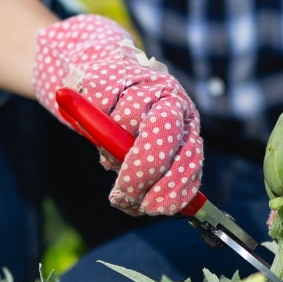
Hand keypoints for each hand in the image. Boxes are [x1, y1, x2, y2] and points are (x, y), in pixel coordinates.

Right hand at [33, 15, 202, 216]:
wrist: (105, 76)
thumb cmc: (128, 126)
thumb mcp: (146, 152)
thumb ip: (151, 178)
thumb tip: (145, 206)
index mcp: (186, 125)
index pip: (189, 157)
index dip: (172, 187)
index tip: (152, 207)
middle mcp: (172, 100)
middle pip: (161, 133)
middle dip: (140, 172)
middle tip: (123, 194)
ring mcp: (144, 84)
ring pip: (126, 122)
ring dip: (110, 147)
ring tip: (107, 147)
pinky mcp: (114, 73)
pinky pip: (101, 105)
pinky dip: (93, 120)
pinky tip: (97, 118)